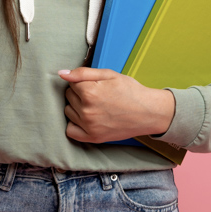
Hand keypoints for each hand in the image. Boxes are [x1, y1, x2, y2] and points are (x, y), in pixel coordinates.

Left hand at [59, 68, 175, 143]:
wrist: (148, 112)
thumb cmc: (130, 91)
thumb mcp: (109, 74)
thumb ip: (82, 73)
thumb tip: (61, 74)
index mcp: (89, 92)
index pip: (71, 83)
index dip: (83, 82)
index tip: (95, 85)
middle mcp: (87, 110)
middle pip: (69, 96)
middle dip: (79, 93)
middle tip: (97, 95)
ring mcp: (89, 126)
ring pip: (68, 111)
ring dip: (76, 107)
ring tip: (94, 106)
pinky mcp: (93, 138)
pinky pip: (70, 131)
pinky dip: (74, 124)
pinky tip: (85, 119)